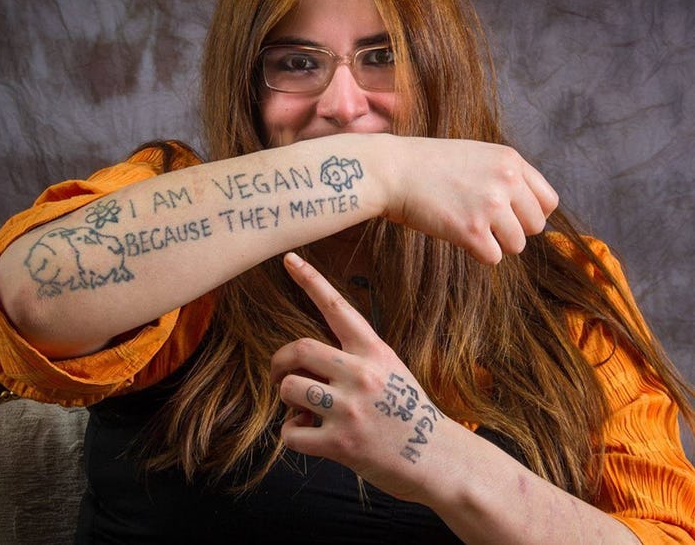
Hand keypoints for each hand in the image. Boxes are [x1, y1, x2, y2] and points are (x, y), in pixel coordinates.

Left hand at [271, 252, 450, 502]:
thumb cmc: (408, 412)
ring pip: (290, 388)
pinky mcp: (340, 443)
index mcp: (374, 350)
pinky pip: (291, 432)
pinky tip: (310, 436)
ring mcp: (350, 408)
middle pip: (299, 348)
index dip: (310, 280)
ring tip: (304, 410)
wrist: (438, 459)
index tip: (288, 259)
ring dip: (287, 399)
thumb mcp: (389, 370)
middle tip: (279, 376)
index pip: (336, 307)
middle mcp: (362, 374)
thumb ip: (351, 360)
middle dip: (279, 361)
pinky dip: (291, 434)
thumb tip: (305, 365)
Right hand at [384, 139, 557, 263]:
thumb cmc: (427, 165)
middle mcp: (507, 181)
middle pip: (535, 226)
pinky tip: (457, 236)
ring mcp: (490, 206)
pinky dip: (476, 253)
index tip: (511, 217)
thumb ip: (503, 176)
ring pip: (516, 245)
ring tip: (468, 228)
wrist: (392, 170)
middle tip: (484, 224)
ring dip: (494, 243)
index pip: (548, 201)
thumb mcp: (475, 155)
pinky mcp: (471, 230)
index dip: (531, 214)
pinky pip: (493, 258)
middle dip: (513, 230)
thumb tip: (523, 210)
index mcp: (510, 160)